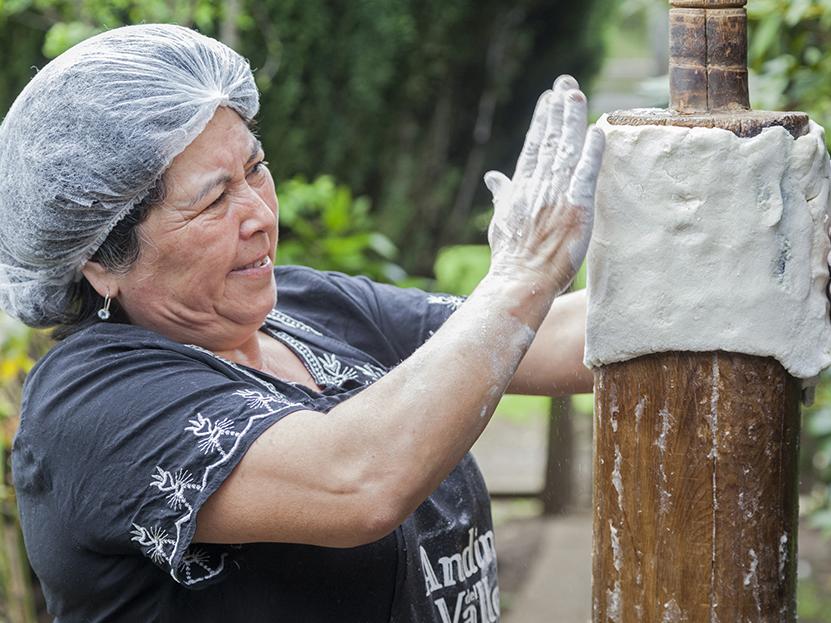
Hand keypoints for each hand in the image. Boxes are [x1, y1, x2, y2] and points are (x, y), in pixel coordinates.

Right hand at [484, 75, 604, 293]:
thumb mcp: (500, 221)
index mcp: (521, 188)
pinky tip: (596, 131)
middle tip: (566, 81)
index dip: (542, 120)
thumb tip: (492, 175)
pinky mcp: (576, 208)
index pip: (533, 146)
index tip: (549, 98)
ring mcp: (557, 195)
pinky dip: (591, 152)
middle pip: (550, 140)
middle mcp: (538, 186)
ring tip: (577, 94)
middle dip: (558, 109)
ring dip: (573, 119)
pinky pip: (585, 174)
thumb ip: (501, 194)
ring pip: (566, 149)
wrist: (520, 280)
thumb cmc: (511, 257)